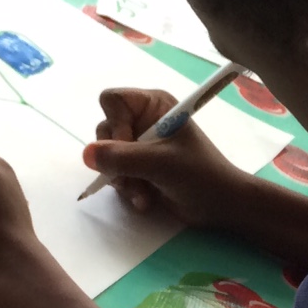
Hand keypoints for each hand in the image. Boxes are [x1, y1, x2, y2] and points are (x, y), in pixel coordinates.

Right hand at [86, 87, 258, 225]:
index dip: (115, 124)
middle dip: (117, 161)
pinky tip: (145, 200)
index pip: (112, 101)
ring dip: (122, 180)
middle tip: (134, 180)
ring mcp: (139, 144)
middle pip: (105, 130)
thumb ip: (123, 157)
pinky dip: (127, 189)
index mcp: (153, 105)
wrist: (221, 206)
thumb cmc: (200, 175)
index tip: (129, 146)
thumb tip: (86, 154)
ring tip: (143, 195)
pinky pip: (115, 173)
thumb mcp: (161, 163)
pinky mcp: (137, 167)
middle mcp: (143, 120)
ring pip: (107, 156)